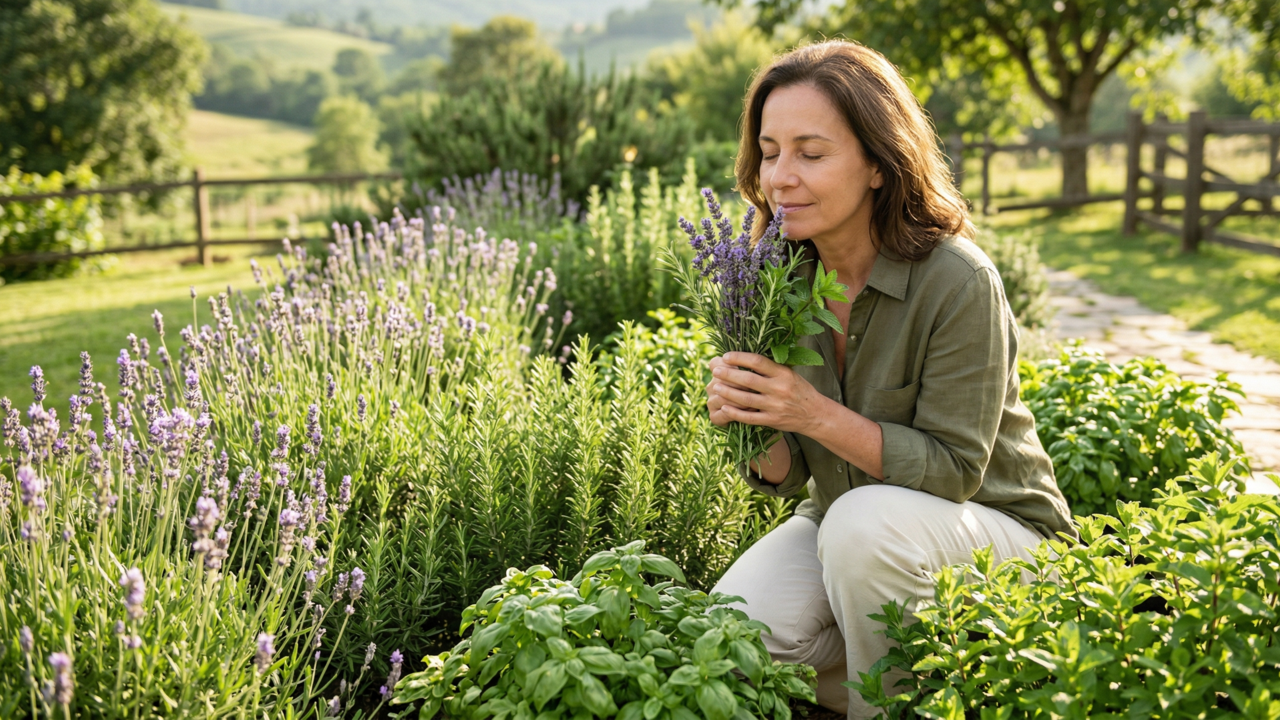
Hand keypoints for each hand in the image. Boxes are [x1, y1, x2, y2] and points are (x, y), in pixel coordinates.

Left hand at [704, 352, 825, 433]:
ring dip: (728, 392)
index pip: (758, 362)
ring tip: (716, 387)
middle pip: (748, 380)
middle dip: (729, 374)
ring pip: (746, 399)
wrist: (815, 414)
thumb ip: (770, 368)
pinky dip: (735, 413)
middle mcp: (779, 389)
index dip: (740, 358)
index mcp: (784, 374)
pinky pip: (749, 417)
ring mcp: (775, 406)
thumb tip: (744, 357)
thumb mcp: (790, 374)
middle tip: (716, 371)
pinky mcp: (772, 421)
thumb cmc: (799, 390)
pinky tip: (724, 408)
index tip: (726, 356)